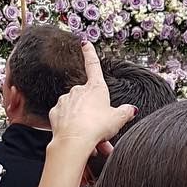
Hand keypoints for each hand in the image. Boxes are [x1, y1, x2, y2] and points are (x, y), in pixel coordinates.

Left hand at [47, 42, 135, 180]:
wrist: (74, 141)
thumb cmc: (97, 127)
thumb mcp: (118, 119)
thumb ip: (125, 112)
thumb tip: (131, 109)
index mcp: (95, 88)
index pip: (93, 65)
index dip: (90, 53)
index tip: (84, 42)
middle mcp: (78, 91)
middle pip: (88, 101)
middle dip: (95, 116)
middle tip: (104, 132)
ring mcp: (65, 101)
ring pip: (78, 113)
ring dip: (86, 126)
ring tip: (95, 143)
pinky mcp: (55, 114)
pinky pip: (66, 121)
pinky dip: (73, 130)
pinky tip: (80, 141)